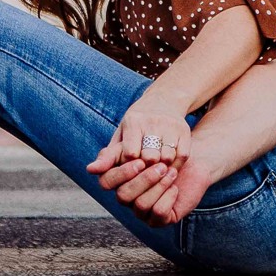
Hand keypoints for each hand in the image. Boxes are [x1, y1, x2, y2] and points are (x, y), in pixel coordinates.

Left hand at [86, 95, 192, 211]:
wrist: (162, 102)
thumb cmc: (136, 125)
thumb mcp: (120, 136)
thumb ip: (108, 156)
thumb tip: (91, 170)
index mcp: (133, 121)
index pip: (130, 154)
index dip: (129, 166)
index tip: (130, 168)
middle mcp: (153, 121)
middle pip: (150, 158)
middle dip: (146, 170)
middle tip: (144, 173)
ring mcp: (171, 125)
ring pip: (167, 158)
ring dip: (161, 169)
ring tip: (156, 171)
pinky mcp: (184, 131)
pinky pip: (182, 156)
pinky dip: (175, 166)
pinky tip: (168, 167)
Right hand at [99, 156, 217, 226]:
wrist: (186, 158)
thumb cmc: (158, 150)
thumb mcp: (136, 147)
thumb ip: (113, 155)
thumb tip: (90, 169)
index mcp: (117, 182)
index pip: (107, 183)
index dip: (122, 174)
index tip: (139, 161)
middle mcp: (127, 199)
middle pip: (124, 196)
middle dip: (144, 180)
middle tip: (161, 166)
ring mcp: (142, 211)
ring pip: (141, 205)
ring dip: (158, 187)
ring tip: (171, 172)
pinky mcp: (161, 219)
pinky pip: (159, 215)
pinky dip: (167, 199)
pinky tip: (174, 187)